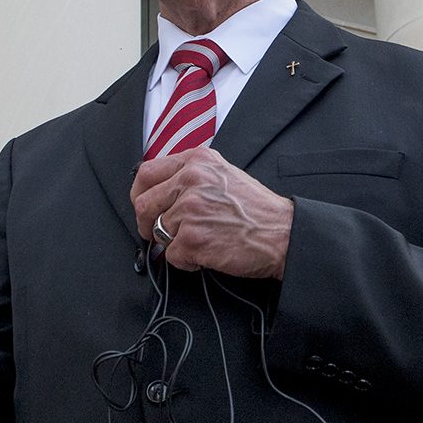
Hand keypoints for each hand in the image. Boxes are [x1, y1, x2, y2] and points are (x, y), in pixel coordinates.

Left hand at [131, 147, 292, 277]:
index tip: (145, 206)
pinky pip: (171, 255)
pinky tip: (206, 254)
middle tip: (158, 233)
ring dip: (173, 243)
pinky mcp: (193, 238)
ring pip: (158, 231)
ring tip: (198, 242)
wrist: (283, 234)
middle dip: (148, 224)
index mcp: (197, 161)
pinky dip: (186, 261)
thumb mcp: (223, 174)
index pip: (146, 172)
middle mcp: (191, 180)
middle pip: (143, 204)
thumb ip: (190, 176)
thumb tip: (160, 191)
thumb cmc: (257, 210)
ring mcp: (191, 209)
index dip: (139, 194)